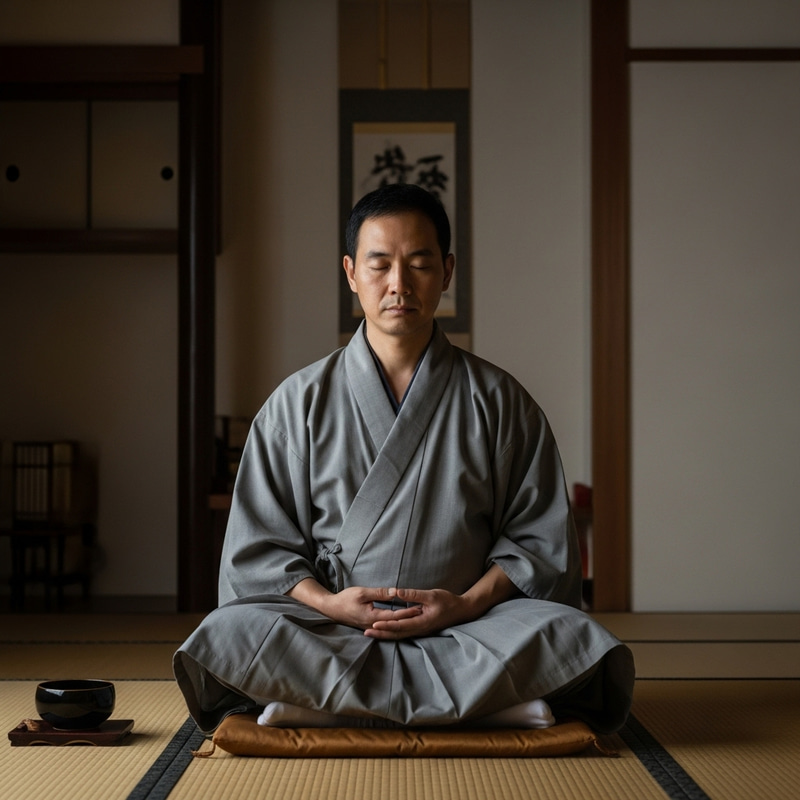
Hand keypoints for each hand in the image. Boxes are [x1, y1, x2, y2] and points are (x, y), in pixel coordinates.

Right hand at [287, 580, 422, 630]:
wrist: (332, 608)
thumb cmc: (346, 599)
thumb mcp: (363, 593)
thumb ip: (380, 593)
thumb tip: (396, 592)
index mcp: (373, 617)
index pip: (395, 615)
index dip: (408, 611)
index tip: (420, 607)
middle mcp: (374, 624)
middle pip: (396, 623)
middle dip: (410, 618)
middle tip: (425, 612)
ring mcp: (372, 626)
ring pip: (392, 626)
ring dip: (405, 622)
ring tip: (418, 616)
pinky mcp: (371, 625)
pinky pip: (387, 626)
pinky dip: (396, 623)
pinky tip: (404, 619)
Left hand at [364, 587, 472, 639]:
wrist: (462, 610)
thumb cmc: (448, 601)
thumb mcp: (431, 595)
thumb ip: (414, 594)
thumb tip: (396, 591)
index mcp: (422, 622)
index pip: (400, 626)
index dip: (386, 626)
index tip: (373, 625)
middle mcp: (420, 629)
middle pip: (397, 634)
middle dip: (381, 634)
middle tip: (365, 633)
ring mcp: (420, 630)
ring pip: (400, 635)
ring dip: (385, 635)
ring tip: (371, 634)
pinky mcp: (421, 628)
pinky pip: (404, 632)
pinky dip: (393, 632)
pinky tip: (386, 631)